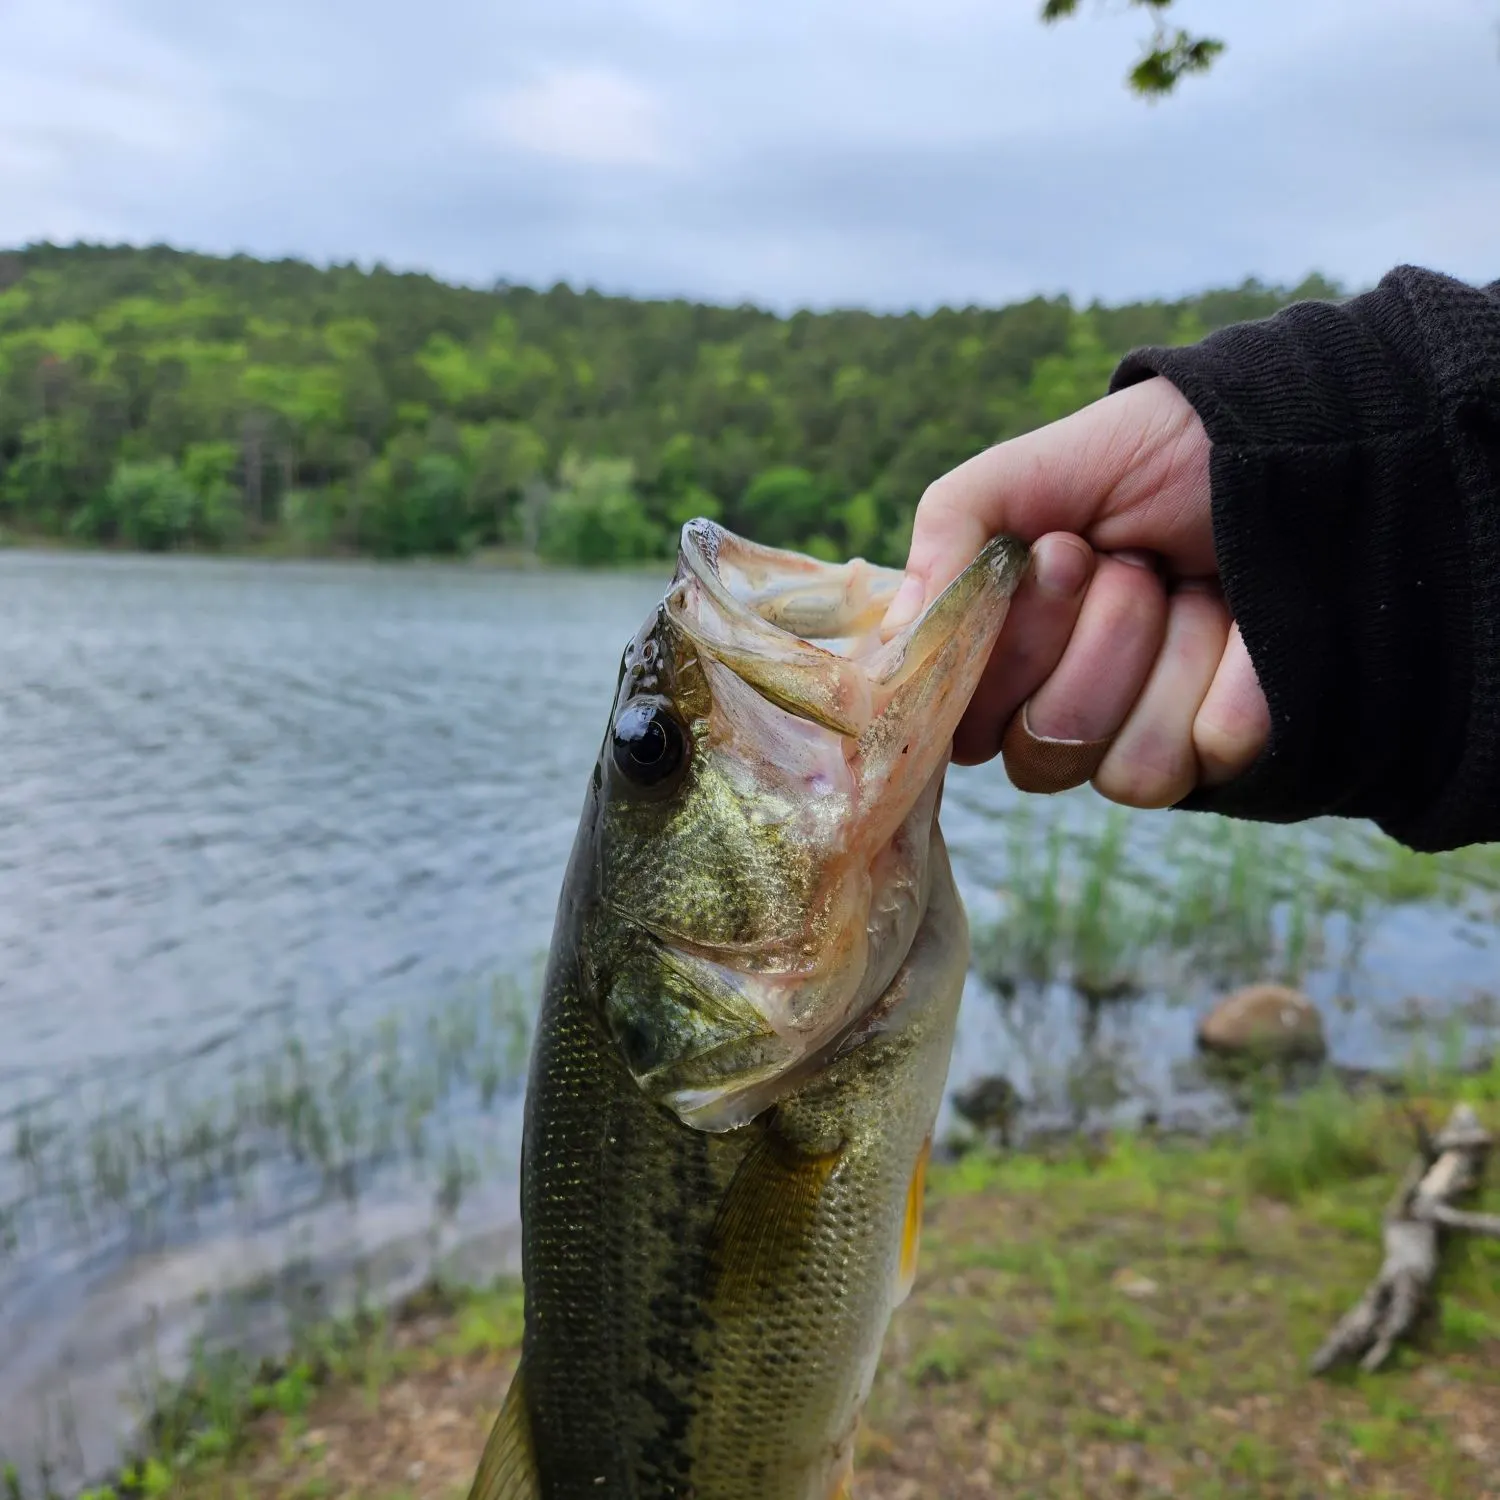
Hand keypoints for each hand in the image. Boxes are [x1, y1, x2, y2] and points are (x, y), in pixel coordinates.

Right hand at [881, 377, 1269, 807]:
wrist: (1284, 445)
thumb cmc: (1147, 456)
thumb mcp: (1025, 472)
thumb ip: (946, 536)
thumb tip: (888, 645)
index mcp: (1003, 662)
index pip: (964, 725)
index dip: (1009, 652)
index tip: (1059, 556)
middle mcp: (1063, 714)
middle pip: (1041, 753)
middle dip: (1096, 637)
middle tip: (1128, 562)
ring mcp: (1144, 738)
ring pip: (1123, 770)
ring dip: (1164, 651)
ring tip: (1188, 586)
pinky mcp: (1224, 753)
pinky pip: (1207, 756)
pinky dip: (1231, 673)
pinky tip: (1240, 621)